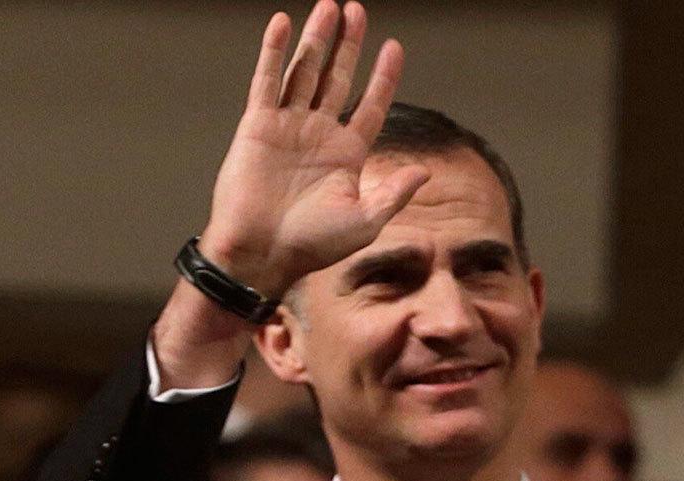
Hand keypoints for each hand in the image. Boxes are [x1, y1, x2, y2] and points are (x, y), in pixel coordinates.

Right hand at [198, 0, 428, 299]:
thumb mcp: (366, 221)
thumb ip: (395, 193)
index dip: (383, 76)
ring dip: (316, 39)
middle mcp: (319, 134)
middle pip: (338, 78)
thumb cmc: (314, 245)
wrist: (263, 252)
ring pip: (305, 71)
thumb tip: (426, 171)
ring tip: (329, 6)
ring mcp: (288, 126)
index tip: (395, 47)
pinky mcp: (258, 124)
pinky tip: (283, 23)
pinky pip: (268, 80)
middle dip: (349, 45)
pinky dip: (275, 52)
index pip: (371, 105)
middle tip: (357, 10)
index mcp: (347, 154)